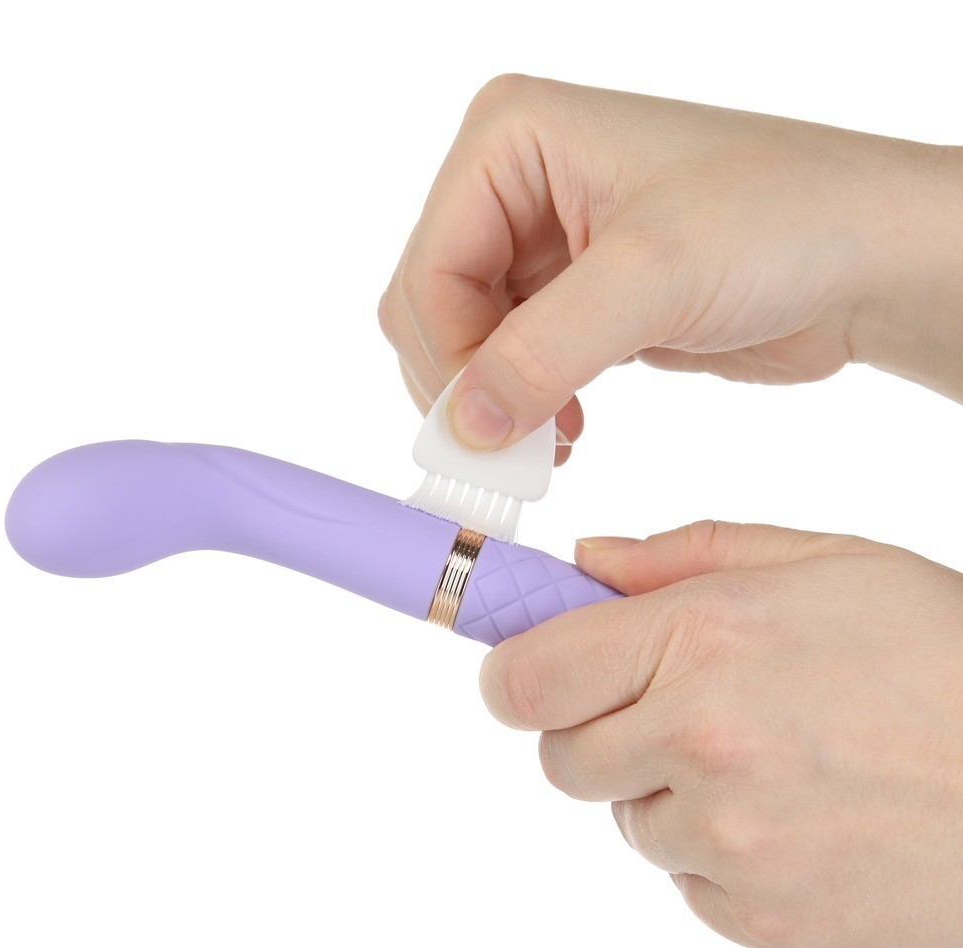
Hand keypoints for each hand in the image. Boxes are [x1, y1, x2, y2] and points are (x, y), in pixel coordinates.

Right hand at [379, 75, 962, 457]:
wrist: (867, 259)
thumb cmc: (784, 220)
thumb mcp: (653, 276)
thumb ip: (542, 353)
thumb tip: (462, 427)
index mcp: (513, 140)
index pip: (430, 269)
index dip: (449, 359)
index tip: (486, 435)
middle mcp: (517, 186)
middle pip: (435, 309)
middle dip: (466, 386)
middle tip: (511, 457)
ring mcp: (543, 246)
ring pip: (468, 344)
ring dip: (496, 405)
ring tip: (550, 448)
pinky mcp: (574, 300)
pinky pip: (511, 364)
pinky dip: (525, 406)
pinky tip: (566, 433)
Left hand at [478, 521, 962, 947]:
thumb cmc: (935, 648)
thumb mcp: (814, 561)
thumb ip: (678, 557)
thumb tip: (584, 562)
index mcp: (703, 640)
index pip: (527, 677)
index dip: (514, 669)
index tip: (522, 666)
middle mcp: (703, 745)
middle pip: (558, 755)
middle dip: (594, 726)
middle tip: (664, 704)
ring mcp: (732, 844)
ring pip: (624, 816)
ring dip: (662, 787)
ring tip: (759, 755)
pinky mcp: (761, 919)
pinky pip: (682, 879)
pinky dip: (712, 850)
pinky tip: (790, 813)